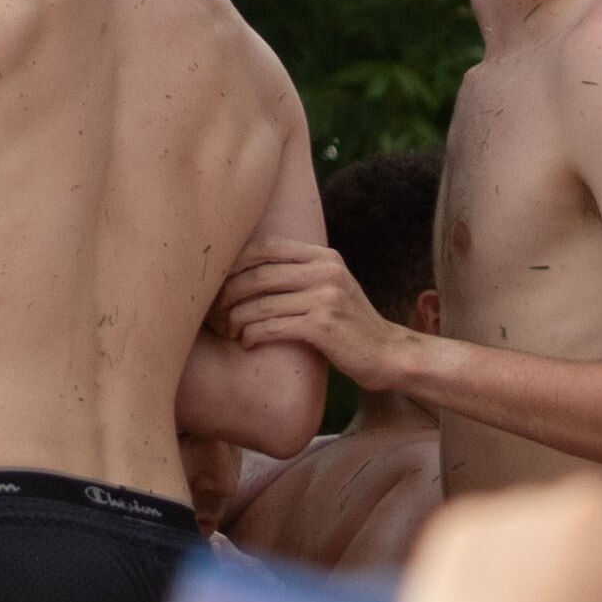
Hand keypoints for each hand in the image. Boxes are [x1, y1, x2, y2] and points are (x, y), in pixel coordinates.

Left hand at [222, 244, 418, 386]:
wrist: (388, 354)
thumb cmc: (349, 323)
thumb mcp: (330, 286)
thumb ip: (299, 273)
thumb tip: (243, 269)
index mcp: (324, 257)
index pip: (267, 248)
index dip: (235, 263)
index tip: (216, 280)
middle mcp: (326, 272)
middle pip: (258, 276)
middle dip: (228, 294)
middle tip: (213, 311)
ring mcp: (326, 297)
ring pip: (261, 304)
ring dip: (236, 320)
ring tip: (227, 330)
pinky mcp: (323, 326)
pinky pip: (272, 327)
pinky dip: (252, 335)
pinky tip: (247, 342)